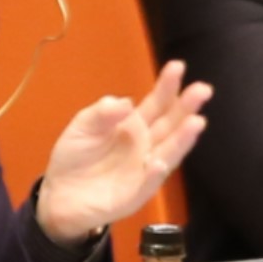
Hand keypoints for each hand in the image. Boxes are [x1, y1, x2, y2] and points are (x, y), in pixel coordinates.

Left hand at [34, 63, 212, 241]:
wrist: (59, 194)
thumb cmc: (75, 157)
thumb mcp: (83, 126)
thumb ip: (102, 113)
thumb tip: (127, 102)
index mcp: (134, 126)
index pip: (157, 103)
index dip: (167, 86)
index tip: (178, 66)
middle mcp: (145, 146)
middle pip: (171, 125)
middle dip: (187, 107)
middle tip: (203, 90)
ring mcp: (143, 170)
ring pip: (168, 153)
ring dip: (182, 139)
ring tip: (196, 122)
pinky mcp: (134, 195)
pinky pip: (147, 184)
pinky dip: (154, 174)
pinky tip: (160, 162)